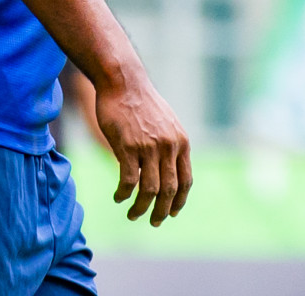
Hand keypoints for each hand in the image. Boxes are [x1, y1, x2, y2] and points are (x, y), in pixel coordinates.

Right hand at [94, 71, 192, 226]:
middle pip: (170, 190)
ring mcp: (149, 147)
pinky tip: (118, 197)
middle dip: (162, 211)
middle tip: (154, 222)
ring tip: (133, 215)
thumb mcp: (165, 122)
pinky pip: (129, 180)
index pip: (186, 180)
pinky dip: (124, 194)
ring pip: (150, 190)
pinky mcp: (128, 146)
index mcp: (181, 142)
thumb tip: (164, 168)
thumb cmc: (140, 102)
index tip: (172, 212)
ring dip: (141, 208)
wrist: (123, 82)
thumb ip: (169, 145)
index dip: (179, 201)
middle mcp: (169, 146)